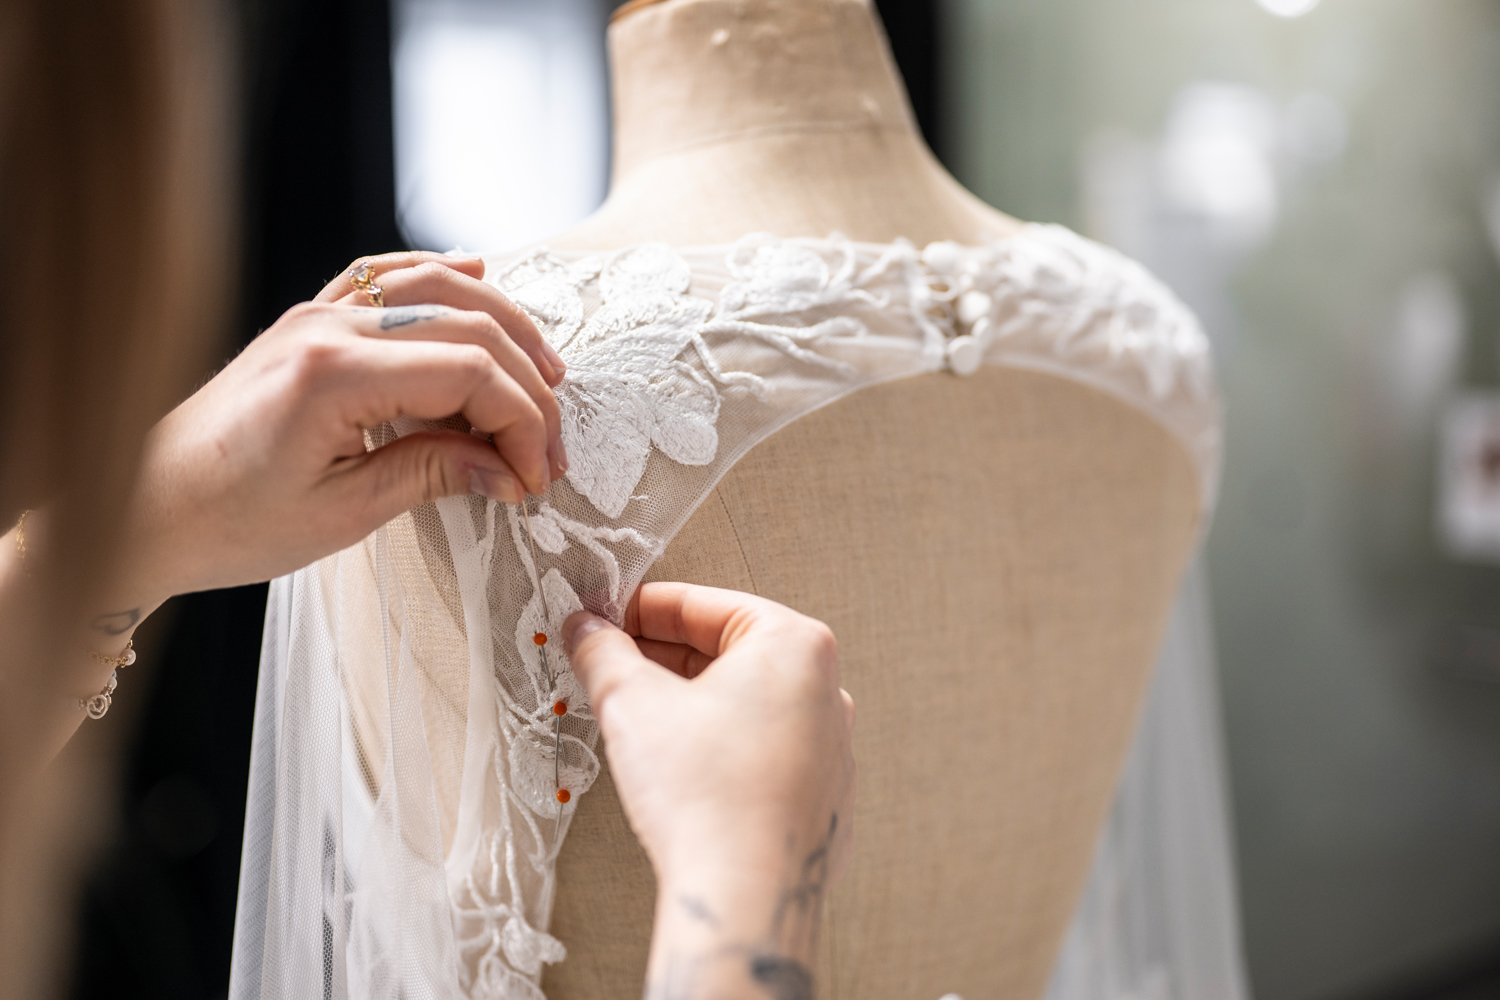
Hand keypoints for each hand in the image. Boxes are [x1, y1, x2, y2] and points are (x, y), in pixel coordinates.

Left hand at [122, 251, 567, 607]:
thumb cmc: (228, 523)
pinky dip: (440, 275)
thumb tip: (507, 469)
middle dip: (526, 389)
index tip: (536, 476)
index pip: (468, 373)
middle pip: (466, 327)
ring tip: (545, 374)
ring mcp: (315, 316)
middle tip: (548, 451)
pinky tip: (476, 276)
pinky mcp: (308, 324)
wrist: (143, 510)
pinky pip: (384, 276)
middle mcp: (326, 327)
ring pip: (435, 287)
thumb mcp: (342, 514)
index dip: (521, 423)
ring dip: (501, 324)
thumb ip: (434, 475)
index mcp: (334, 375)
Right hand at [564, 583, 855, 999]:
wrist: (743, 896)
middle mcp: (827, 691)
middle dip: (662, 657)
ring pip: (746, 705)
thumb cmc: (703, 794)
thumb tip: (586, 631)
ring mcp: (832, 749)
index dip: (640, 609)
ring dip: (689, 702)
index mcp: (794, 645)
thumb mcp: (632, 703)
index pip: (704, 606)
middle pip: (729, 652)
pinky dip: (720, 749)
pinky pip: (763, 754)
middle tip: (607, 664)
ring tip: (633, 715)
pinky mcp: (823, 800)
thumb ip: (604, 654)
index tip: (602, 619)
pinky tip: (677, 768)